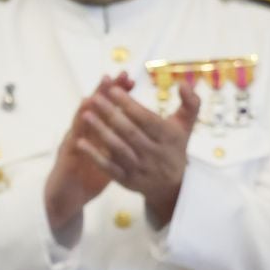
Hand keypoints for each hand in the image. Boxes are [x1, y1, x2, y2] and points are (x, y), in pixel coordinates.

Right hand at [44, 75, 126, 232]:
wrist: (67, 195)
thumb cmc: (88, 174)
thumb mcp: (106, 154)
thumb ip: (117, 138)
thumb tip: (137, 125)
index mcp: (95, 132)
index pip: (108, 108)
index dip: (117, 94)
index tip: (129, 79)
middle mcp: (83, 133)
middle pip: (92, 109)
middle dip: (102, 93)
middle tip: (112, 76)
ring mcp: (72, 144)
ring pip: (80, 123)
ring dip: (85, 110)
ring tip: (93, 95)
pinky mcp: (67, 159)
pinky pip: (73, 147)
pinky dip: (77, 135)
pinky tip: (80, 128)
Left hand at [74, 77, 200, 227]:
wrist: (171, 186)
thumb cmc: (175, 146)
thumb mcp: (186, 126)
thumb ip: (190, 103)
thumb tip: (185, 82)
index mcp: (169, 138)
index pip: (147, 119)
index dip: (130, 104)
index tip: (113, 89)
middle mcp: (155, 154)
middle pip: (130, 132)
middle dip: (111, 113)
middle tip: (95, 97)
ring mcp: (140, 169)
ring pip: (118, 148)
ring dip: (101, 131)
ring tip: (86, 114)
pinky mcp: (127, 181)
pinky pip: (109, 167)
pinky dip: (94, 156)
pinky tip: (80, 142)